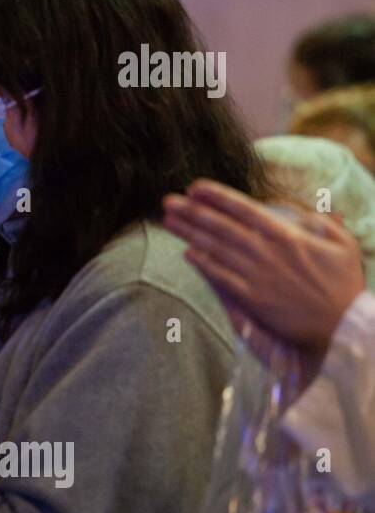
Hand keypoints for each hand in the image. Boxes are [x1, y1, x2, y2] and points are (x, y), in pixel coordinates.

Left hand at [162, 179, 364, 352]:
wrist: (344, 326)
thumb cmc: (345, 284)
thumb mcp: (342, 244)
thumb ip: (318, 221)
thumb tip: (290, 210)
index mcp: (287, 235)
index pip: (244, 209)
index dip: (217, 196)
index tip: (194, 187)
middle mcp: (266, 252)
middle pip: (221, 226)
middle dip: (192, 211)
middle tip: (167, 200)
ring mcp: (256, 275)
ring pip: (216, 249)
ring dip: (189, 233)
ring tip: (168, 220)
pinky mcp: (251, 298)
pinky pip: (221, 277)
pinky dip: (203, 264)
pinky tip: (186, 253)